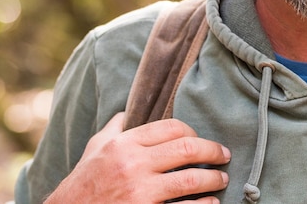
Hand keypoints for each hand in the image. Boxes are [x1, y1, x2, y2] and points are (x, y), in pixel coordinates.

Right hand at [45, 112, 230, 203]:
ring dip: (213, 178)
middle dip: (212, 151)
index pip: (171, 127)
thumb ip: (115, 128)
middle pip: (187, 149)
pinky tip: (211, 202)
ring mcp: (139, 191)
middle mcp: (133, 164)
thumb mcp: (95, 148)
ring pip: (191, 179)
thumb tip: (129, 111)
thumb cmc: (82, 183)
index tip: (201, 140)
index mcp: (124, 143)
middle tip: (224, 156)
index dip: (193, 132)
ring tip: (222, 179)